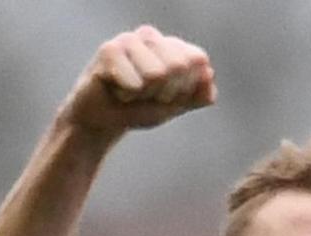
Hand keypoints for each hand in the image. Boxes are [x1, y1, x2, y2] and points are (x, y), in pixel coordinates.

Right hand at [61, 25, 215, 135]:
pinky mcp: (109, 50)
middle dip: (163, 93)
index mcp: (172, 44)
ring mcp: (129, 40)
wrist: (102, 122)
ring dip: (143, 95)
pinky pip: (134, 83)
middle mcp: (152, 36)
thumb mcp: (175, 106)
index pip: (198, 60)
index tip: (165, 96)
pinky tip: (115, 90)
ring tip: (130, 92)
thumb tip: (208, 74)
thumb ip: (199, 94)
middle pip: (178, 67)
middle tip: (144, 95)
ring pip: (156, 74)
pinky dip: (126, 96)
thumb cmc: (138, 108)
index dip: (184, 88)